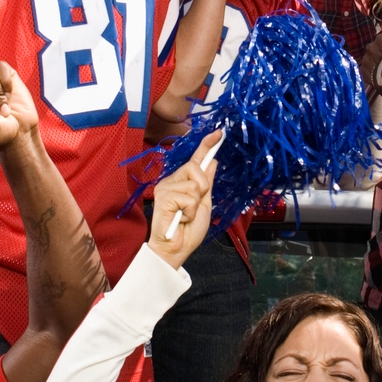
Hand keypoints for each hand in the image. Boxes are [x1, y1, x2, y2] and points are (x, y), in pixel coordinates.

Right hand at [147, 131, 223, 269]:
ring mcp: (165, 187)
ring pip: (194, 183)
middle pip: (195, 168)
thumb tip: (213, 162)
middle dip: (202, 188)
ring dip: (196, 203)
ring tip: (185, 215)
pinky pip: (188, 196)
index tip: (218, 133)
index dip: (206, 145)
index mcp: (181, 182)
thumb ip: (206, 184)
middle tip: (194, 207)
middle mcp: (171, 181)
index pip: (195, 160)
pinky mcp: (163, 196)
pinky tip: (180, 218)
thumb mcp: (204, 204)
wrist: (176, 248)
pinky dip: (189, 211)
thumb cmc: (188, 230)